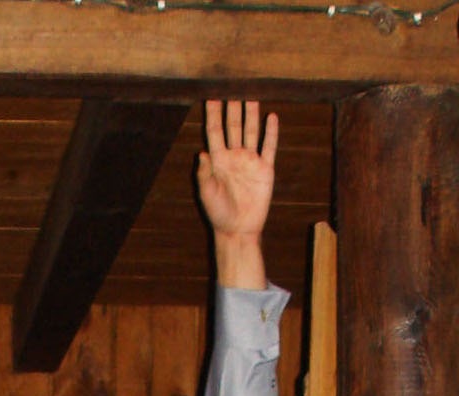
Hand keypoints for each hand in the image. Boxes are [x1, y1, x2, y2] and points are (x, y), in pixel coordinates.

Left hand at [197, 100, 276, 245]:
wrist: (238, 230)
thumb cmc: (219, 214)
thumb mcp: (207, 194)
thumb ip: (204, 174)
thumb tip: (202, 153)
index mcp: (218, 161)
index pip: (215, 132)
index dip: (213, 115)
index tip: (211, 97)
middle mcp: (234, 157)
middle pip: (233, 126)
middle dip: (232, 108)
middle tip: (232, 86)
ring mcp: (250, 161)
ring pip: (251, 131)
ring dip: (250, 114)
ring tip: (250, 95)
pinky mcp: (265, 169)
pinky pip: (269, 146)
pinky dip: (271, 132)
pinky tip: (271, 117)